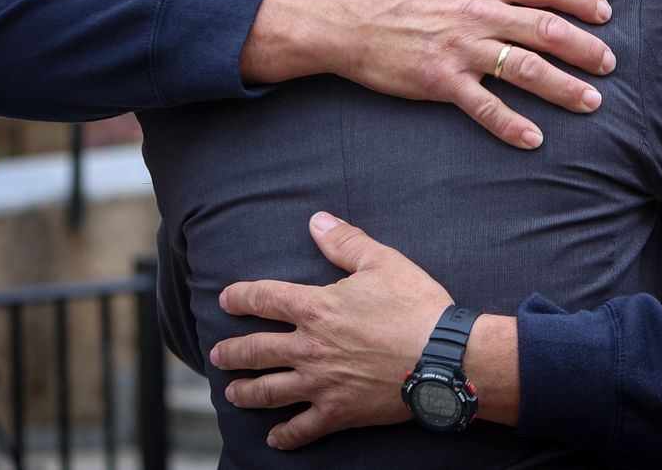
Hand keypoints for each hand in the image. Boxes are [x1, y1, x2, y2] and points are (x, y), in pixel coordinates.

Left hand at [211, 212, 451, 449]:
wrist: (443, 357)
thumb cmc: (416, 306)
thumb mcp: (383, 262)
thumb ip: (345, 242)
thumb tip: (317, 221)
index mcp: (316, 307)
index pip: (264, 298)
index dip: (240, 297)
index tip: (225, 299)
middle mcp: (308, 347)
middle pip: (255, 350)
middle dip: (231, 351)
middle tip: (218, 354)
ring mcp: (320, 383)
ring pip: (268, 391)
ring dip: (245, 392)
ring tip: (232, 393)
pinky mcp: (338, 411)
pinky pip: (302, 428)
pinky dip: (285, 436)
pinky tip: (274, 439)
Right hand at [241, 0, 616, 148]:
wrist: (343, 17)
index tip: (604, 13)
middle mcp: (479, 13)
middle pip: (547, 30)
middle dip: (586, 48)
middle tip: (609, 63)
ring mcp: (462, 49)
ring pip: (526, 70)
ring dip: (564, 88)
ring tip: (591, 102)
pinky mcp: (442, 82)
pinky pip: (484, 106)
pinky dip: (511, 125)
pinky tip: (533, 139)